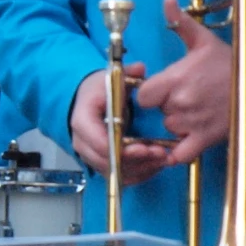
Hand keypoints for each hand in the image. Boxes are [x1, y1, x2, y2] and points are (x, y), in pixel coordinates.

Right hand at [69, 63, 167, 186]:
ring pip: (115, 173)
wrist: (88, 102)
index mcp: (83, 120)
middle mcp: (82, 142)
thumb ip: (128, 74)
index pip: (99, 142)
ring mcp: (90, 155)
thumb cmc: (99, 91)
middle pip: (107, 162)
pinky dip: (138, 174)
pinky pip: (119, 176)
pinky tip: (154, 166)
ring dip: (141, 169)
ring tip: (163, 159)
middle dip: (137, 161)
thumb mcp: (111, 79)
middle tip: (161, 154)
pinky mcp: (100, 163)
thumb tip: (140, 69)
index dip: (122, 149)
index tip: (146, 147)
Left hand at [137, 0, 234, 167]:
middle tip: (184, 98)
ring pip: (169, 130)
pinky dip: (178, 152)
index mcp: (175, 80)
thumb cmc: (232, 63)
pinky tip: (185, 141)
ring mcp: (192, 124)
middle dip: (165, 106)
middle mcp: (180, 104)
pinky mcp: (206, 140)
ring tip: (194, 112)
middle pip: (156, 112)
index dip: (149, 93)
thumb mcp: (204, 40)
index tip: (160, 89)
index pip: (143, 95)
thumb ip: (180, 21)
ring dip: (177, 125)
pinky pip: (180, 154)